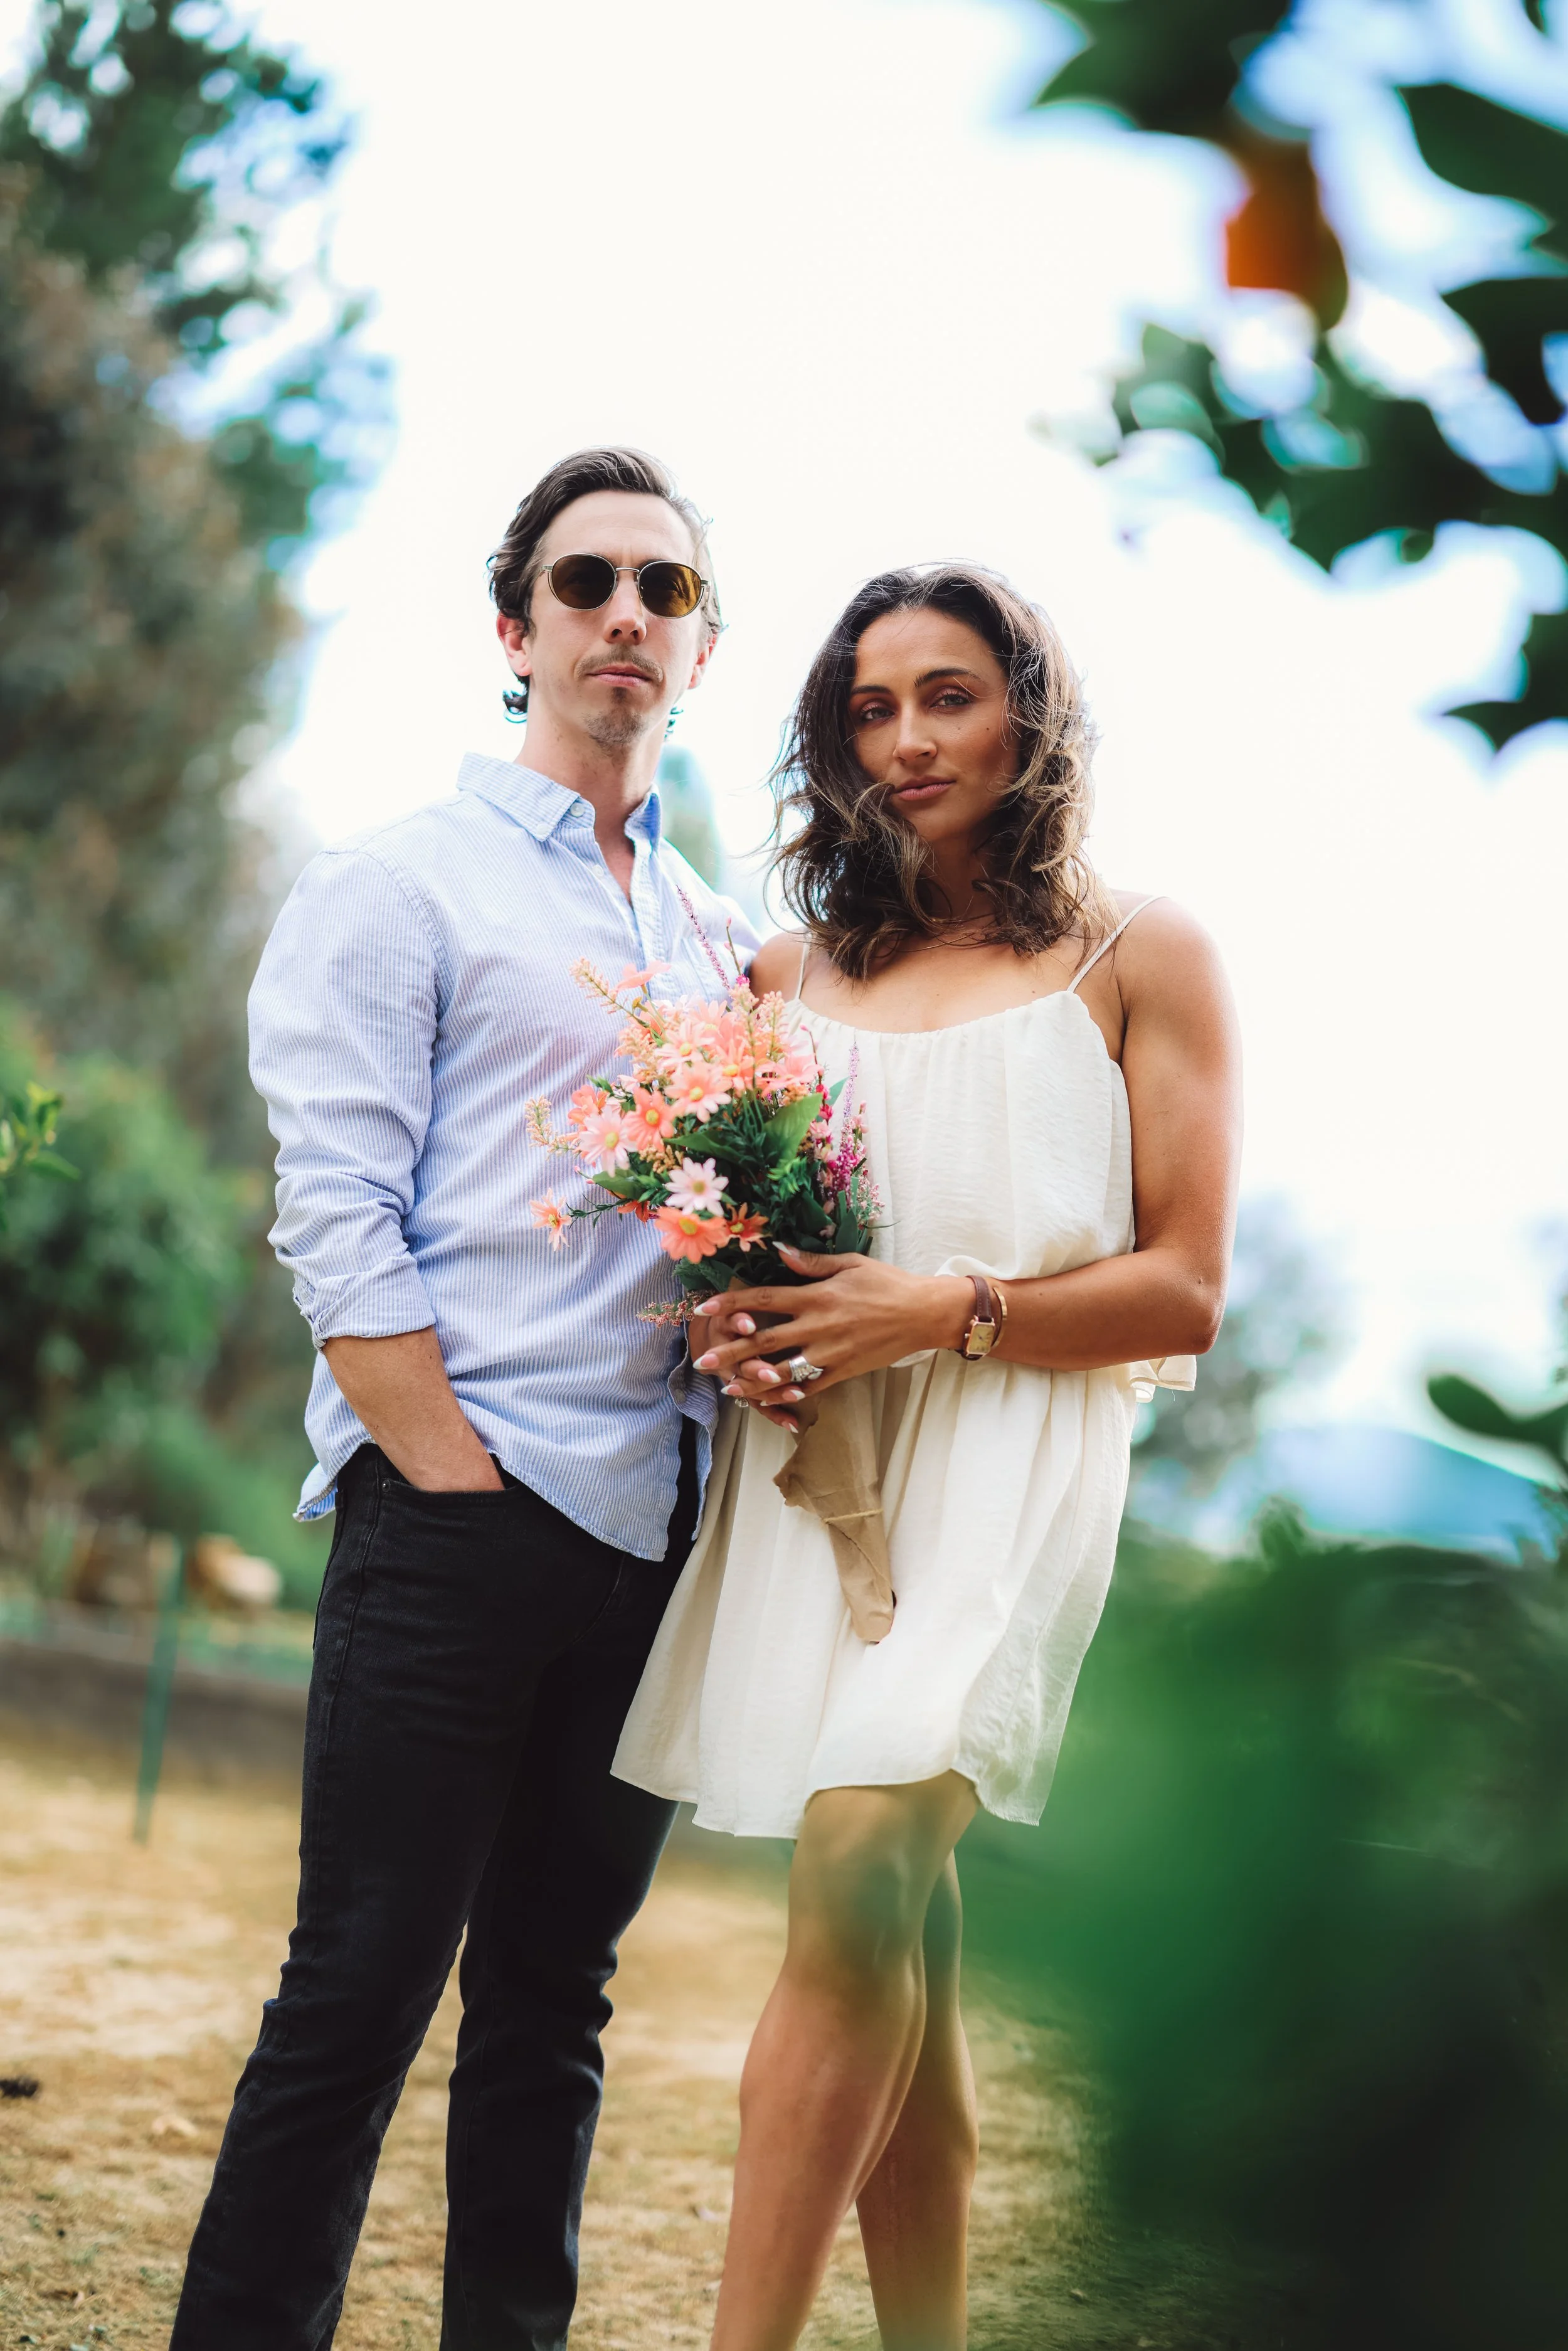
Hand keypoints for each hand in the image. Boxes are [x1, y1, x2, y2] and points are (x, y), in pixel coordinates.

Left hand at [691, 1247, 970, 1419]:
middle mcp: (818, 1326)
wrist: (923, 1314)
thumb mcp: (850, 1264)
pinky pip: (809, 1387)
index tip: (704, 1308)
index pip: (764, 1299)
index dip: (731, 1303)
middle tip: (702, 1359)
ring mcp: (830, 1353)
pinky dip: (786, 1395)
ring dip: (752, 1379)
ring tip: (727, 1387)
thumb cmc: (888, 1284)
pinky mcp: (843, 1372)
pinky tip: (766, 1400)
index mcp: (817, 1297)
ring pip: (783, 1371)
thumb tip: (777, 1249)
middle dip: (730, 1350)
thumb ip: (811, 1262)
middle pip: (764, 1340)